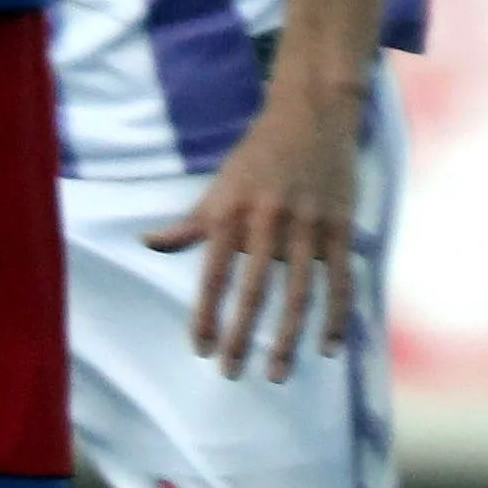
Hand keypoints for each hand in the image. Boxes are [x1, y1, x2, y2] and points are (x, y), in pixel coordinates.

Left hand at [149, 90, 367, 382]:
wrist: (313, 114)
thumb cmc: (260, 152)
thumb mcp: (220, 184)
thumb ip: (191, 222)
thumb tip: (148, 243)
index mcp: (233, 213)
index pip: (214, 275)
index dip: (205, 314)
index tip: (199, 349)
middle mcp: (269, 221)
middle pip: (254, 290)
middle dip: (242, 335)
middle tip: (231, 373)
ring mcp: (309, 225)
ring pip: (299, 292)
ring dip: (288, 337)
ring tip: (278, 372)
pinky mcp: (340, 226)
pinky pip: (340, 279)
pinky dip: (337, 315)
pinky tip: (330, 347)